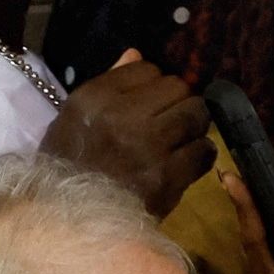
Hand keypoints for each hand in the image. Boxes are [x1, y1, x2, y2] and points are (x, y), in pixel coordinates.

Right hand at [42, 49, 211, 215]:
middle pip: (178, 88)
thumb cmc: (69, 165)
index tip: (150, 103)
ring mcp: (147, 147)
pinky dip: (201, 155)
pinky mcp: (168, 176)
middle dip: (179, 102)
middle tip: (172, 120)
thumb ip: (109, 84)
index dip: (154, 86)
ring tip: (181, 139)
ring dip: (194, 127)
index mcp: (94, 98)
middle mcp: (122, 116)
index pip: (148, 69)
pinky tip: (186, 161)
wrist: (69, 219)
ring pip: (196, 115)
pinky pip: (204, 151)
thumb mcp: (74, 119)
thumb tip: (137, 53)